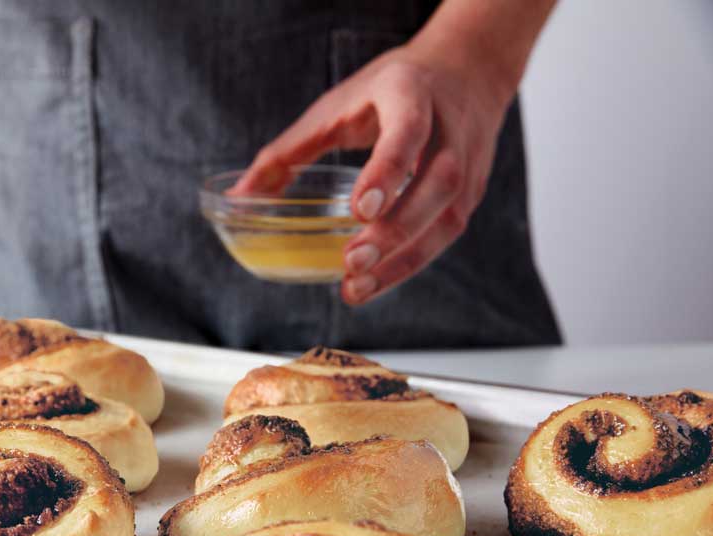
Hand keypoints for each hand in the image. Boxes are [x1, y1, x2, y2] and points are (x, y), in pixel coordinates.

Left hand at [232, 42, 518, 304]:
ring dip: (403, 260)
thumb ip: (288, 151)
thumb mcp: (337, 106)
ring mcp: (468, 163)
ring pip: (448, 217)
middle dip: (396, 229)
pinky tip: (376, 282)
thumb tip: (240, 197)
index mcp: (411, 94)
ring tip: (357, 287)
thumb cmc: (390, 91)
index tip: (361, 210)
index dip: (387, 171)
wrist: (466, 71)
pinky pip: (446, 234)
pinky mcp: (472, 193)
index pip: (407, 132)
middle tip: (352, 262)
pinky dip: (412, 263)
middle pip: (436, 183)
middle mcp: (450, 129)